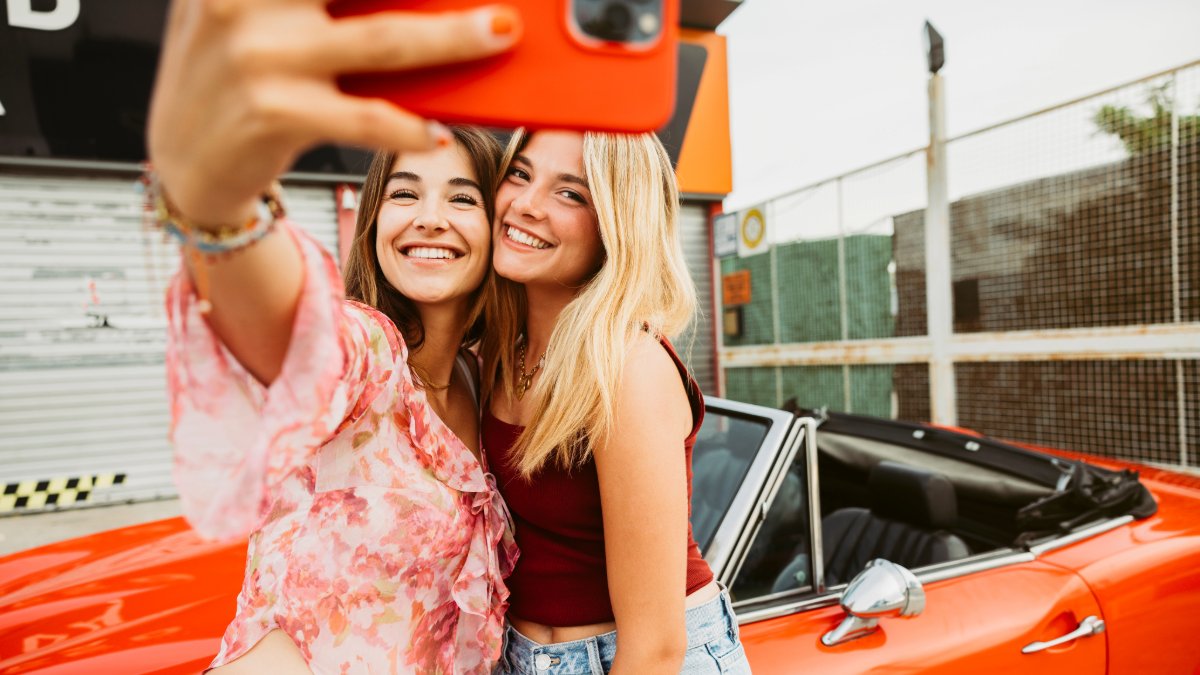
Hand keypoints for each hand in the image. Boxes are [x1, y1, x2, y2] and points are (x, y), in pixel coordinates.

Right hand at [147, 0, 520, 226]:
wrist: (184, 164)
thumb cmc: (236, 79)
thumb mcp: (253, 16)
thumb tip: (418, 0)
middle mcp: (242, 1)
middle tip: (496, 3)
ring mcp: (258, 57)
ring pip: (383, 42)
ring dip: (452, 38)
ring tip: (497, 33)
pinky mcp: (274, 114)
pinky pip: (364, 118)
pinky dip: (408, 126)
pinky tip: (436, 130)